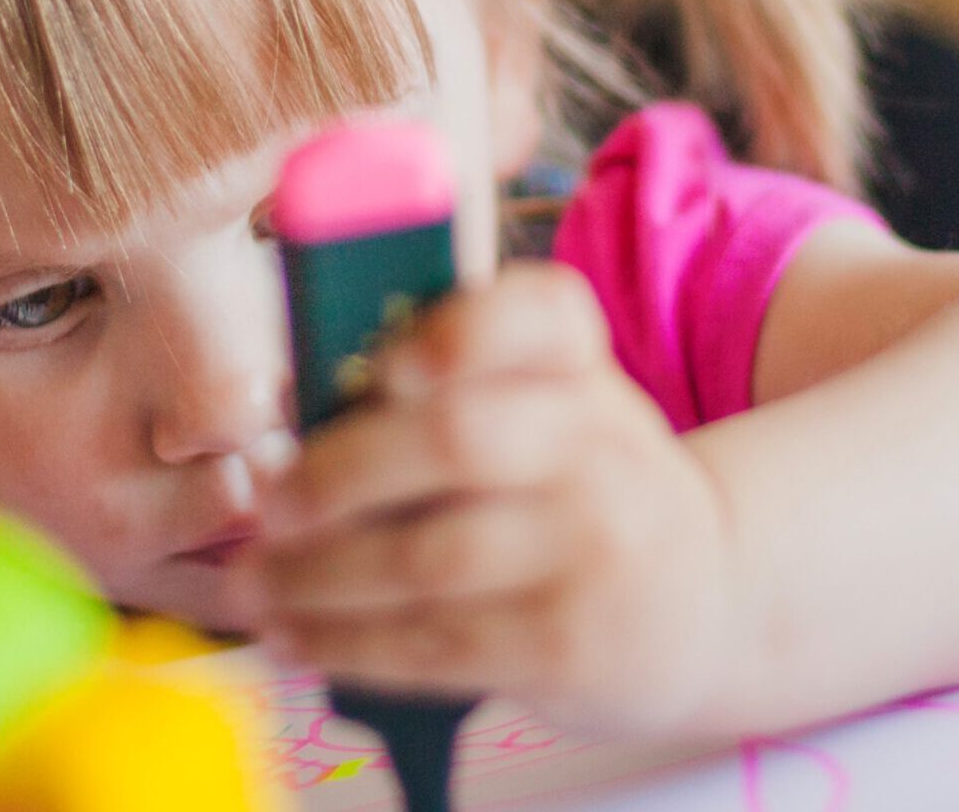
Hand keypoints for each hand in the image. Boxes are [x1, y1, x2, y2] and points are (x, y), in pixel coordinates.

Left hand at [243, 263, 742, 732]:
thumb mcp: (551, 410)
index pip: (540, 313)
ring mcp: (590, 549)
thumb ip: (449, 392)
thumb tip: (295, 419)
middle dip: (340, 474)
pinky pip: (434, 645)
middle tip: (269, 505)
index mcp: (578, 366)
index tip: (392, 365)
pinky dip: (346, 644)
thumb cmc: (579, 491)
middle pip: (455, 439)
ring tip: (251, 587)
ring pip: (426, 559)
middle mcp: (596, 445)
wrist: (707, 601)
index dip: (461, 331)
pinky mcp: (569, 645)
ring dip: (316, 578)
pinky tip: (294, 639)